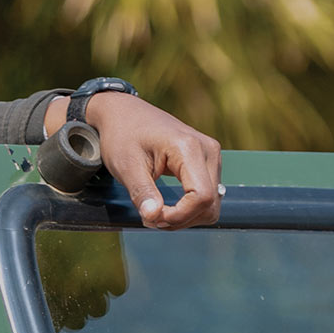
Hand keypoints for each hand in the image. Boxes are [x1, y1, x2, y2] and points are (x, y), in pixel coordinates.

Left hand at [44, 92, 221, 227]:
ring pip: (212, 203)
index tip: (152, 218)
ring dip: (185, 216)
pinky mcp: (207, 162)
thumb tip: (153, 217)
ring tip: (155, 212)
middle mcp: (207, 150)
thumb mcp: (125, 166)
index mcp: (188, 148)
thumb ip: (142, 192)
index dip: (179, 216)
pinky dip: (189, 208)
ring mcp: (210, 155)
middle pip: (210, 203)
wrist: (123, 113)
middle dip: (180, 219)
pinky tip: (167, 206)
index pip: (201, 196)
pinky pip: (207, 195)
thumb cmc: (121, 135)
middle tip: (149, 218)